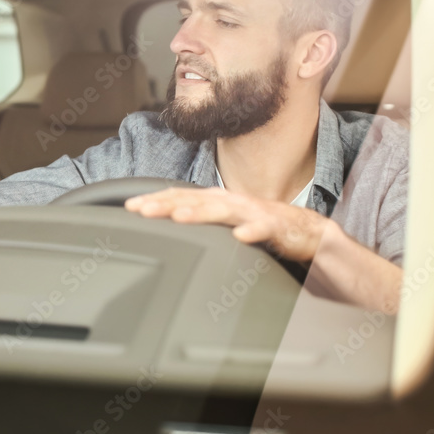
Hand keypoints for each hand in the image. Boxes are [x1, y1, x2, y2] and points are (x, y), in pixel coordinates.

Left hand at [124, 187, 333, 261]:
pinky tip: (240, 237)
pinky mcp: (275, 227)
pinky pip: (263, 229)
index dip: (155, 200)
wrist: (304, 230)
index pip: (180, 196)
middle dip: (166, 205)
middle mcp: (229, 202)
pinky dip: (251, 232)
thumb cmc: (259, 224)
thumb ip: (197, 220)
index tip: (130, 207)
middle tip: (143, 210)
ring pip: (223, 211)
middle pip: (193, 201)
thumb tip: (165, 221)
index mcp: (215, 200)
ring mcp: (251, 212)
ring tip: (180, 217)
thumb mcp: (222, 221)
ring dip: (201, 213)